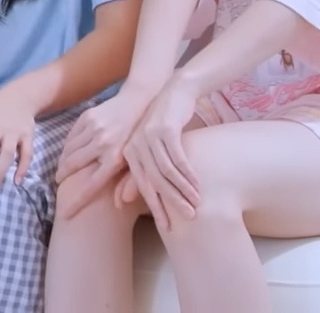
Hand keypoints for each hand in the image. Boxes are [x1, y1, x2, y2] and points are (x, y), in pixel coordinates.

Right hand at [54, 88, 150, 217]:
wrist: (140, 102)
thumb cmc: (141, 137)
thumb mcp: (140, 161)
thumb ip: (130, 182)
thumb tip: (119, 205)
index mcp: (115, 159)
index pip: (91, 186)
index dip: (76, 202)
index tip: (64, 213)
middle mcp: (102, 144)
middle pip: (73, 165)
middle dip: (63, 176)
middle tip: (59, 183)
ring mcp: (93, 129)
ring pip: (69, 150)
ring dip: (63, 161)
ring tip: (62, 168)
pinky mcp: (87, 117)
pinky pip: (71, 136)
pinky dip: (67, 145)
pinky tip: (68, 151)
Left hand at [120, 72, 200, 226]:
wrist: (173, 93)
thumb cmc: (161, 126)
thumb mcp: (147, 148)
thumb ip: (139, 172)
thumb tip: (121, 201)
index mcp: (127, 152)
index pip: (134, 184)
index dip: (150, 206)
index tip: (164, 226)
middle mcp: (134, 145)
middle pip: (151, 181)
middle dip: (167, 204)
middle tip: (182, 221)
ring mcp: (148, 137)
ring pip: (166, 172)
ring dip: (182, 190)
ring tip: (196, 206)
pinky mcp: (165, 130)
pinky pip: (178, 158)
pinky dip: (188, 173)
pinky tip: (198, 186)